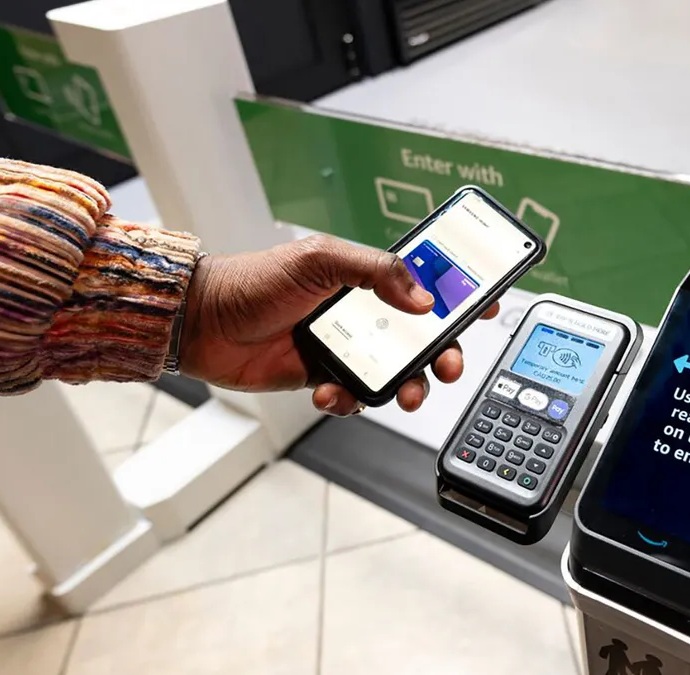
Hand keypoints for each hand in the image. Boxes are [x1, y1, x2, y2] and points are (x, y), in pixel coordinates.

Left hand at [179, 235, 499, 415]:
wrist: (203, 322)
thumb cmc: (253, 280)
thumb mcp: (319, 260)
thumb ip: (375, 272)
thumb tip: (421, 298)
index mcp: (364, 277)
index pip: (424, 284)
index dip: (458, 295)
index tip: (486, 306)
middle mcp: (361, 313)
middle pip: (421, 338)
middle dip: (443, 354)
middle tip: (449, 365)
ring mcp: (345, 347)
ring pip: (394, 374)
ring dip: (407, 388)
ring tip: (403, 396)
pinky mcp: (324, 377)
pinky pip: (354, 397)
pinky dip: (350, 401)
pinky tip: (332, 393)